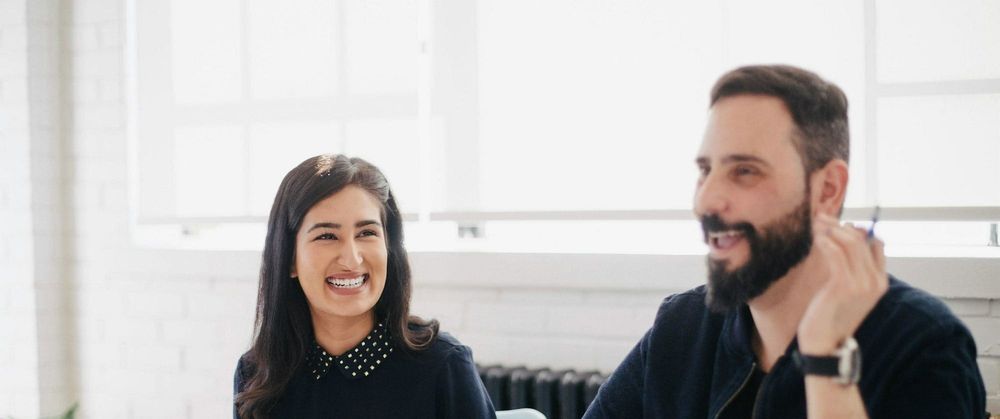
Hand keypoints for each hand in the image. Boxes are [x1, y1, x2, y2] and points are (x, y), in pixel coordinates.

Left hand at [797, 213, 887, 354]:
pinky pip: (836, 253)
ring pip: (849, 243)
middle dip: (839, 225)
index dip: (857, 230)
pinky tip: (816, 237)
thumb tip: (843, 240)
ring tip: (815, 223)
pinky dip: (825, 240)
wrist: (824, 344)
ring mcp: (862, 283)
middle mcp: (875, 281)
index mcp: (879, 282)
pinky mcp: (844, 285)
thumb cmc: (830, 315)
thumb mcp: (845, 290)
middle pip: (861, 240)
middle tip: (820, 217)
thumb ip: (849, 268)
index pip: (876, 244)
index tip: (836, 223)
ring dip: (830, 229)